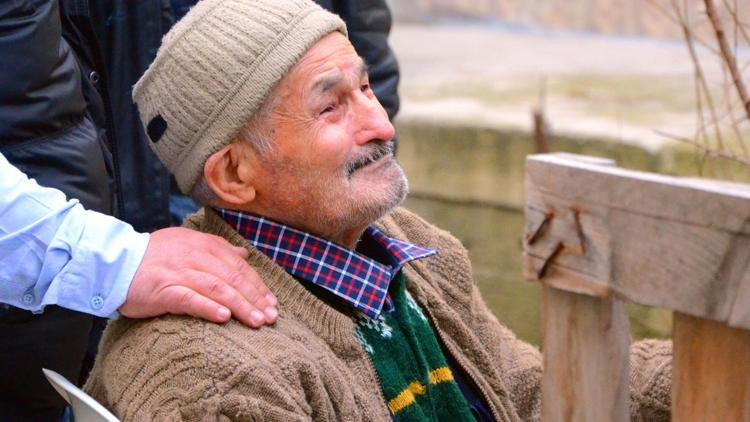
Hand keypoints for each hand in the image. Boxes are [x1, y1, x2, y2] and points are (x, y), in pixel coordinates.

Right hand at [119, 227, 276, 326]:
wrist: (115, 262)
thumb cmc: (154, 256)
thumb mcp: (188, 243)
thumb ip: (218, 249)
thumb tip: (244, 255)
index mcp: (204, 245)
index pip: (238, 266)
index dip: (258, 285)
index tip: (272, 302)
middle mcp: (195, 256)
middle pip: (233, 278)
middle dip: (255, 298)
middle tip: (271, 316)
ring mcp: (179, 273)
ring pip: (217, 288)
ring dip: (240, 305)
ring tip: (257, 320)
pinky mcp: (163, 290)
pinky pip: (190, 299)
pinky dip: (208, 307)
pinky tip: (224, 317)